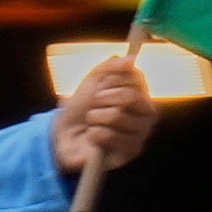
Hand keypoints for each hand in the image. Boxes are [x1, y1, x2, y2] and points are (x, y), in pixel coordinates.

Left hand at [51, 50, 165, 196]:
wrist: (64, 134)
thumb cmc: (82, 107)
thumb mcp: (93, 80)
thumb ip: (111, 66)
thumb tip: (131, 59)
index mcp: (141, 94)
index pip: (135, 77)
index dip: (110, 79)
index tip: (99, 86)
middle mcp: (147, 114)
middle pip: (129, 96)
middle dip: (101, 98)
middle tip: (93, 106)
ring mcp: (141, 133)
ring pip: (116, 116)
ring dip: (94, 117)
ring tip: (92, 123)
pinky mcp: (130, 152)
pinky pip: (109, 136)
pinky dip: (94, 134)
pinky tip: (93, 137)